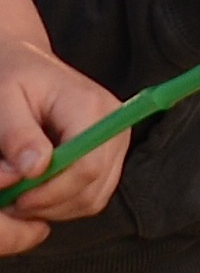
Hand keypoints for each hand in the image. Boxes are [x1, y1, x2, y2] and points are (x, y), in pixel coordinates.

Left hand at [0, 36, 125, 249]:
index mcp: (90, 106)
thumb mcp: (3, 100)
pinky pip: (93, 194)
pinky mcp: (110, 153)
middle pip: (93, 187)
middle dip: (49, 204)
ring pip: (94, 197)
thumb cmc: (12, 78)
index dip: (50, 193)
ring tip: (21, 194)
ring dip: (55, 207)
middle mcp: (114, 124)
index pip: (87, 166)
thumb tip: (34, 170)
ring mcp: (115, 140)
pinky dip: (64, 203)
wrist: (27, 64)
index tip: (14, 198)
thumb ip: (17, 136)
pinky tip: (39, 190)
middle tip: (10, 200)